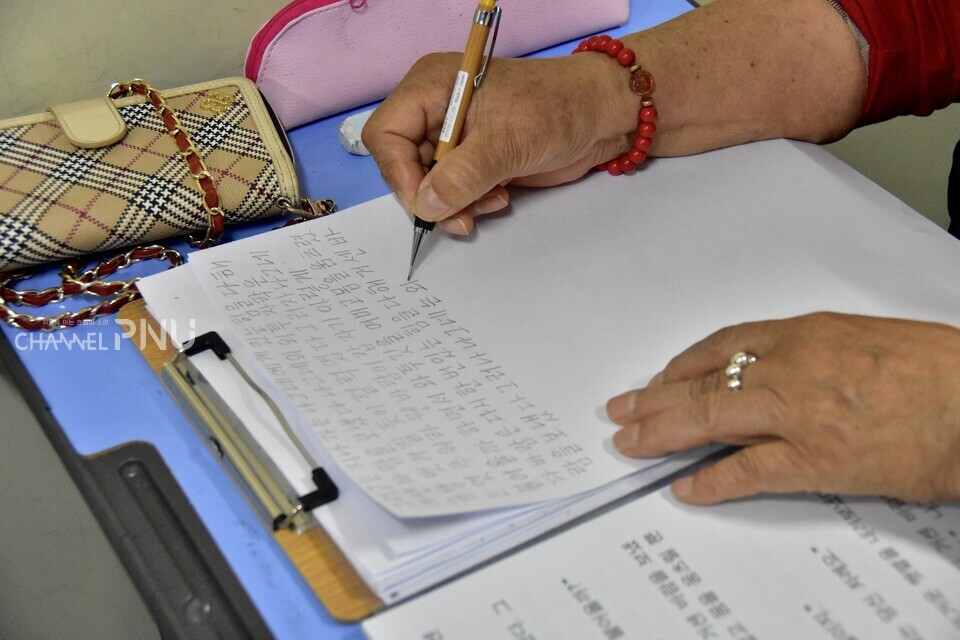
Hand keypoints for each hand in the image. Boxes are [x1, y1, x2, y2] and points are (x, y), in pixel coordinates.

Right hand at [361, 52, 639, 233]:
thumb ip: (461, 176)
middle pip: (404, 165)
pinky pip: (453, 192)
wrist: (601, 116)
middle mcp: (436, 110)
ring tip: (491, 202)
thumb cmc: (557, 109)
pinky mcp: (473, 159)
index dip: (398, 172)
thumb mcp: (507, 142)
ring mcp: (454, 136)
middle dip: (432, 195)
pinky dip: (470, 203)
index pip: (387, 134)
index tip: (425, 202)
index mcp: (432, 87)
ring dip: (455, 203)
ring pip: (429, 185)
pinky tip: (499, 197)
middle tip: (462, 216)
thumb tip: (426, 206)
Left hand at [606, 312, 959, 504]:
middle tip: (622, 410)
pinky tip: (686, 488)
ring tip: (631, 443)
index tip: (661, 377)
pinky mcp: (816, 460)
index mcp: (805, 334)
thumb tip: (780, 370)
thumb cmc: (936, 369)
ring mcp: (798, 414)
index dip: (683, 364)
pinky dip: (712, 481)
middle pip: (703, 382)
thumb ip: (815, 352)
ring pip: (710, 418)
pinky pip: (748, 470)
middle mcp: (791, 368)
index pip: (723, 345)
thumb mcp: (864, 340)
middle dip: (655, 398)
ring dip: (662, 432)